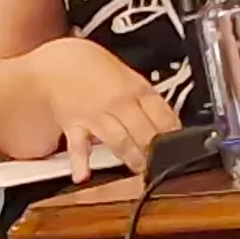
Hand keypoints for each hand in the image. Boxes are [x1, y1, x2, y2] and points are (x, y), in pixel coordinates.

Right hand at [33, 37, 183, 177]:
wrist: (59, 63)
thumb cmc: (95, 69)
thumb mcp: (130, 77)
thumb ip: (147, 100)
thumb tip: (168, 122)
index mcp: (137, 90)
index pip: (163, 115)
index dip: (174, 134)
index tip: (180, 148)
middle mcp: (119, 103)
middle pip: (145, 132)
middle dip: (156, 152)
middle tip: (163, 166)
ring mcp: (96, 116)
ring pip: (119, 140)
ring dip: (132, 158)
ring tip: (141, 171)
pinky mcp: (74, 126)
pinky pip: (77, 145)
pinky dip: (80, 161)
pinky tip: (84, 175)